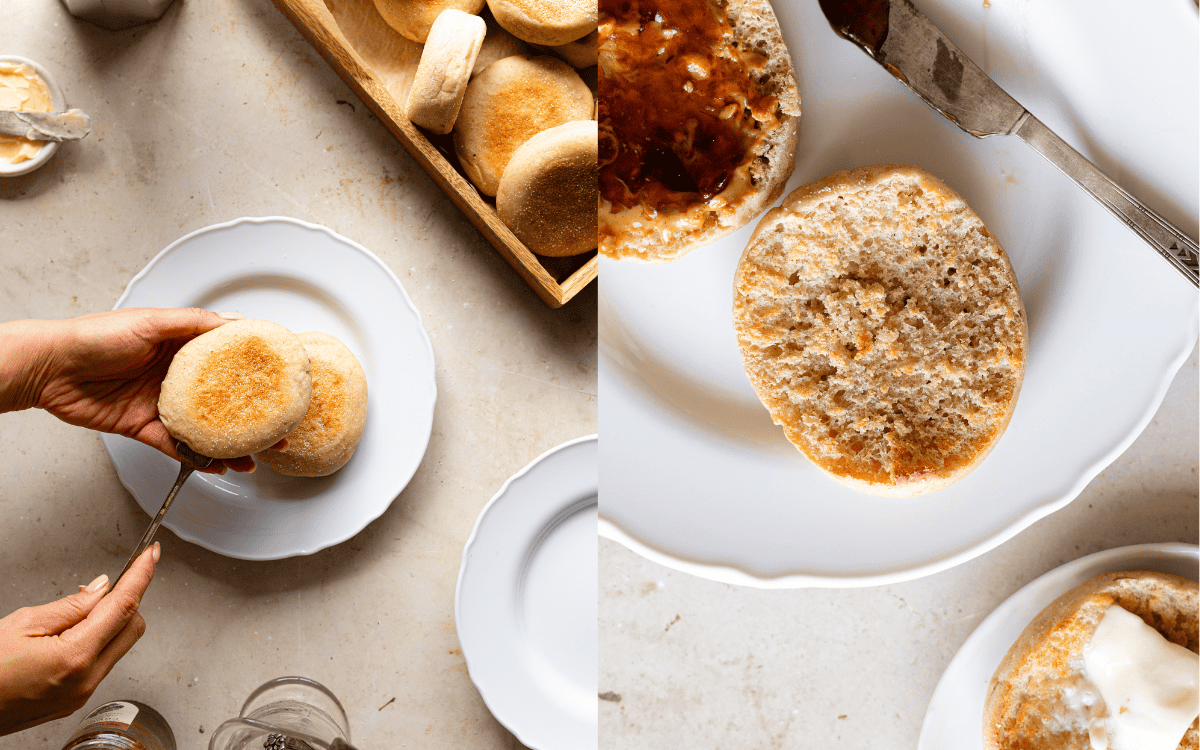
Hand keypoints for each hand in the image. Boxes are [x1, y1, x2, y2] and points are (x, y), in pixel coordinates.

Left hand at [0, 308, 277, 472]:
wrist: (51, 367)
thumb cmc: (93, 336)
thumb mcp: (150, 321)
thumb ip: (193, 323)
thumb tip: (231, 323)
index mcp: (181, 347)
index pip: (227, 359)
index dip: (255, 371)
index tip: (281, 381)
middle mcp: (175, 376)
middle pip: (224, 400)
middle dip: (252, 416)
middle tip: (277, 428)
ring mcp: (162, 404)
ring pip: (206, 429)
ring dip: (230, 444)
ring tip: (252, 456)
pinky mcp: (145, 428)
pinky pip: (178, 448)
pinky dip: (199, 459)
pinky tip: (218, 465)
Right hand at [0, 544, 158, 735]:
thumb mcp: (22, 625)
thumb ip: (70, 606)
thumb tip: (102, 588)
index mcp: (75, 657)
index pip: (124, 606)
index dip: (141, 575)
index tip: (152, 554)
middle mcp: (86, 680)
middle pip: (133, 627)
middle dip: (125, 601)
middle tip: (100, 587)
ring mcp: (82, 695)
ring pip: (119, 646)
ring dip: (109, 623)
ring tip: (71, 617)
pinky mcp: (75, 702)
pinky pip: (102, 664)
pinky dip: (96, 643)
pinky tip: (70, 637)